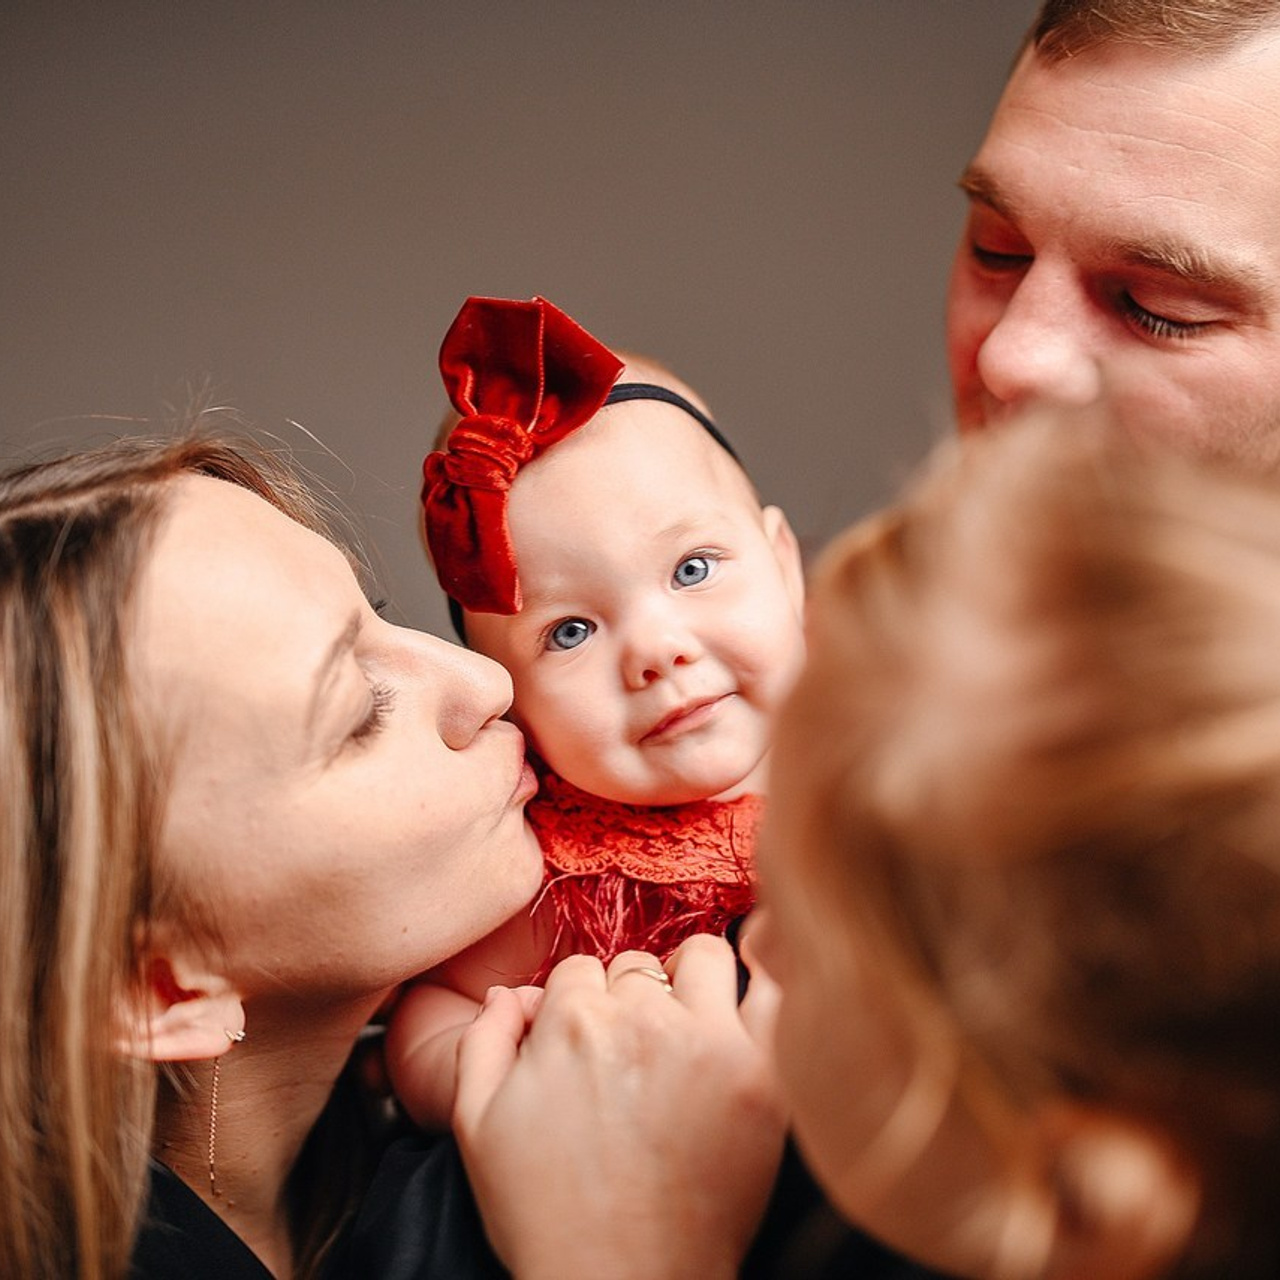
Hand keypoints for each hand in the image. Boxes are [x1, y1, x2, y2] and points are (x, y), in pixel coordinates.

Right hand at [453, 934, 785, 1279]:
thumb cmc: (546, 1213)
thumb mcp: (475, 1126)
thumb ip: (483, 1040)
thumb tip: (513, 992)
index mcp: (573, 1022)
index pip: (579, 970)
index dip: (577, 1006)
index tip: (584, 1045)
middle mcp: (644, 1019)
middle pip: (636, 968)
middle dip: (627, 999)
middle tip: (628, 1055)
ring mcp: (709, 1042)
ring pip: (702, 958)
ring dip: (687, 980)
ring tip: (682, 1024)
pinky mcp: (760, 1074)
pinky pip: (772, 995)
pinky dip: (761, 981)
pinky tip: (746, 993)